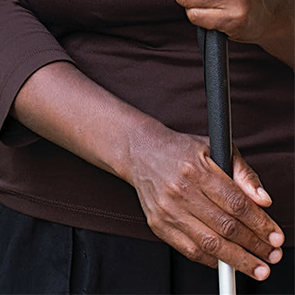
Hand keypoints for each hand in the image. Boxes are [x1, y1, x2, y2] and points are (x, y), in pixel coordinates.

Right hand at [127, 123, 283, 279]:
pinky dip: (214, 261)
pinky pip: (191, 251)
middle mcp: (180, 190)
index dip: (260, 224)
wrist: (140, 151)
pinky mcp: (158, 225)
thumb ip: (244, 174)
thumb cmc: (182, 151)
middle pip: (226, 227)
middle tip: (272, 254)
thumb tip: (264, 201)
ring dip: (239, 261)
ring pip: (210, 244)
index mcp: (196, 168)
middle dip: (255, 246)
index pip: (236, 203)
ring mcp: (167, 210)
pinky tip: (229, 262)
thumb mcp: (216, 149)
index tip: (276, 236)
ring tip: (258, 268)